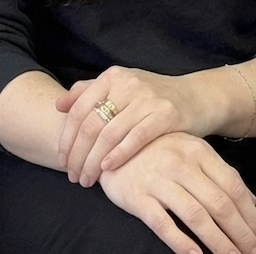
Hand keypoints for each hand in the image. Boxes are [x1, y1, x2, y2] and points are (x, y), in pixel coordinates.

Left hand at [56, 66, 214, 185]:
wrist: (195, 97)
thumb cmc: (152, 97)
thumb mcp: (121, 87)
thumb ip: (89, 92)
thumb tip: (59, 105)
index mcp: (113, 76)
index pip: (79, 109)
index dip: (67, 137)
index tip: (62, 159)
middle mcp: (127, 83)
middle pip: (91, 124)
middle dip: (78, 155)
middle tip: (73, 176)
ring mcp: (147, 98)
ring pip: (109, 134)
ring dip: (94, 161)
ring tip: (88, 179)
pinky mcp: (165, 114)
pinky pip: (136, 138)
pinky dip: (119, 155)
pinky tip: (108, 168)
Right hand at [98, 132, 255, 253]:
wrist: (111, 141)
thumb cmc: (157, 149)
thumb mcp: (192, 152)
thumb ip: (220, 174)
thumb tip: (252, 201)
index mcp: (198, 151)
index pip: (232, 186)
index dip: (249, 215)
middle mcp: (181, 164)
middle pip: (219, 204)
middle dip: (240, 233)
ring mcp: (159, 180)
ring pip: (197, 216)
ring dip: (219, 243)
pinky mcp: (138, 197)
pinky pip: (164, 224)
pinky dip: (182, 243)